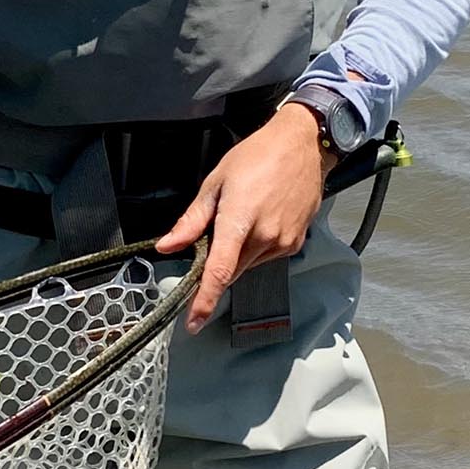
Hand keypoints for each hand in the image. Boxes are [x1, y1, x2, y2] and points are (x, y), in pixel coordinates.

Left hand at [154, 104, 335, 334]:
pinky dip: (256, 247)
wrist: (302, 146)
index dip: (204, 300)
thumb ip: (192, 220)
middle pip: (231, 270)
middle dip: (217, 264)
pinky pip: (266, 256)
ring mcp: (283, 243)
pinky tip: (260, 218)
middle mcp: (264, 237)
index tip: (193, 322)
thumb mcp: (216, 183)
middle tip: (216, 233)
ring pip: (248, 264)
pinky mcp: (295, 243)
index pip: (219, 271)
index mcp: (239, 220)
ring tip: (244, 214)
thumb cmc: (257, 156)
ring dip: (238, 252)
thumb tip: (167, 245)